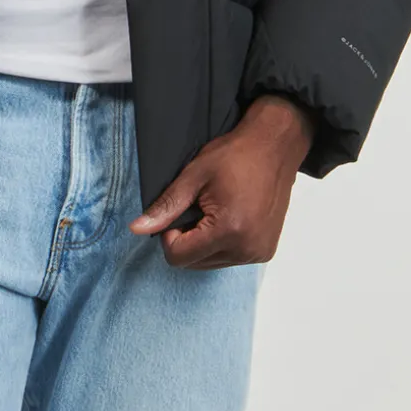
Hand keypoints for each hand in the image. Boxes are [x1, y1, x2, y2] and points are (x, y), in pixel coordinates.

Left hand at [128, 94, 315, 269]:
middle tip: (198, 207)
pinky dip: (223, 243)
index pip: (179, 257)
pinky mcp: (265, 251)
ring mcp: (259, 252)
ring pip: (211, 263)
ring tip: (216, 210)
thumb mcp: (194, 176)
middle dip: (188, 240)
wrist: (274, 147)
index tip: (179, 211)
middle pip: (194, 263)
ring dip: (205, 243)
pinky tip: (230, 217)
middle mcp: (246, 248)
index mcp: (228, 230)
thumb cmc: (235, 155)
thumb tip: (137, 229)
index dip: (170, 235)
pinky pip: (231, 258)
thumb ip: (166, 206)